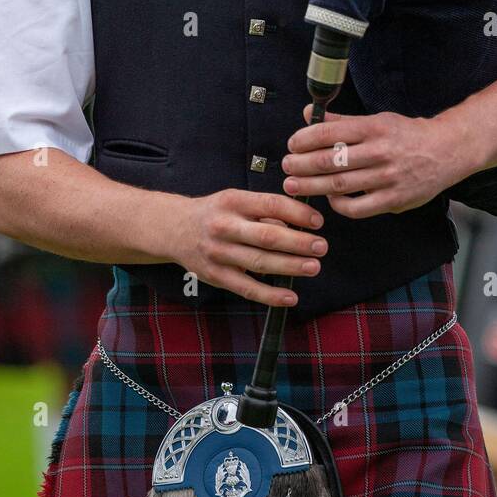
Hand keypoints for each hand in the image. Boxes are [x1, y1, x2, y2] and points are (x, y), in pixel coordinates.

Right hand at [170, 188, 327, 307]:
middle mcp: (224, 226)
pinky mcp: (216, 276)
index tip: (318, 221)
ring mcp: (219, 253)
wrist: (174, 228)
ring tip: (314, 267)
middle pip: (267, 236)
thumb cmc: (215, 213)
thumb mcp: (236, 200)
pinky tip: (290, 297)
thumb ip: (264, 211)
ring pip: (260, 262)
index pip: (271, 204)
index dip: (297, 213)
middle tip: (322, 246)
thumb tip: (300, 225)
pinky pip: (246, 288)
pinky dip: (270, 295)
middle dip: (298, 243)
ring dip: (290, 266)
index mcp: (234, 201)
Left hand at [281, 106, 459, 217]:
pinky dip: (339, 204)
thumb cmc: (406, 134)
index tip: (291, 145)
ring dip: (312, 186)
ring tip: (294, 185)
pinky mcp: (395, 200)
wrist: (447, 151)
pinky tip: (330, 198)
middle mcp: (380, 151)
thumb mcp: (376, 120)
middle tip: (286, 167)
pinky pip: (358, 208)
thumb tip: (308, 115)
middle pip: (330, 161)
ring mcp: (388, 177)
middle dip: (302, 165)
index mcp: (374, 127)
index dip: (305, 139)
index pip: (330, 132)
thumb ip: (341, 121)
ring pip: (340, 185)